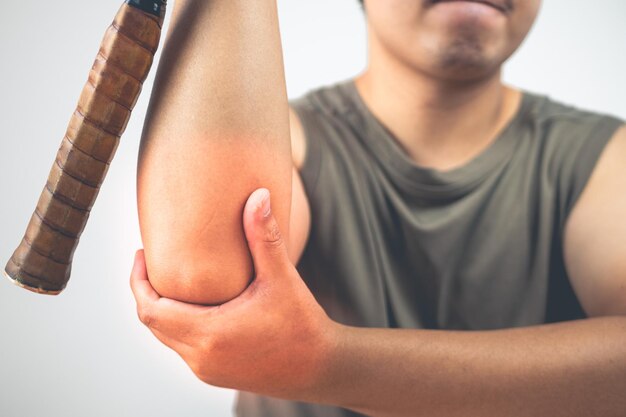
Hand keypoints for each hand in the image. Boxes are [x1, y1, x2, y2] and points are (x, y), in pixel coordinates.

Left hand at [130, 188, 336, 399]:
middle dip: (147, 291)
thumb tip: (258, 195)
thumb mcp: (282, 279)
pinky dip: (180, 325)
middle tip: (152, 262)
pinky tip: (197, 305)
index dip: (138, 281)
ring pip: (167, 337)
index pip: (150, 309)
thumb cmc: (303, 325)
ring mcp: (207, 370)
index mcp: (209, 333)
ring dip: (164, 309)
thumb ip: (265, 237)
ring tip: (173, 280)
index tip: (141, 254)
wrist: (321, 368)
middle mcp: (201, 357)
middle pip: (153, 323)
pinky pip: (184, 348)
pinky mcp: (216, 375)